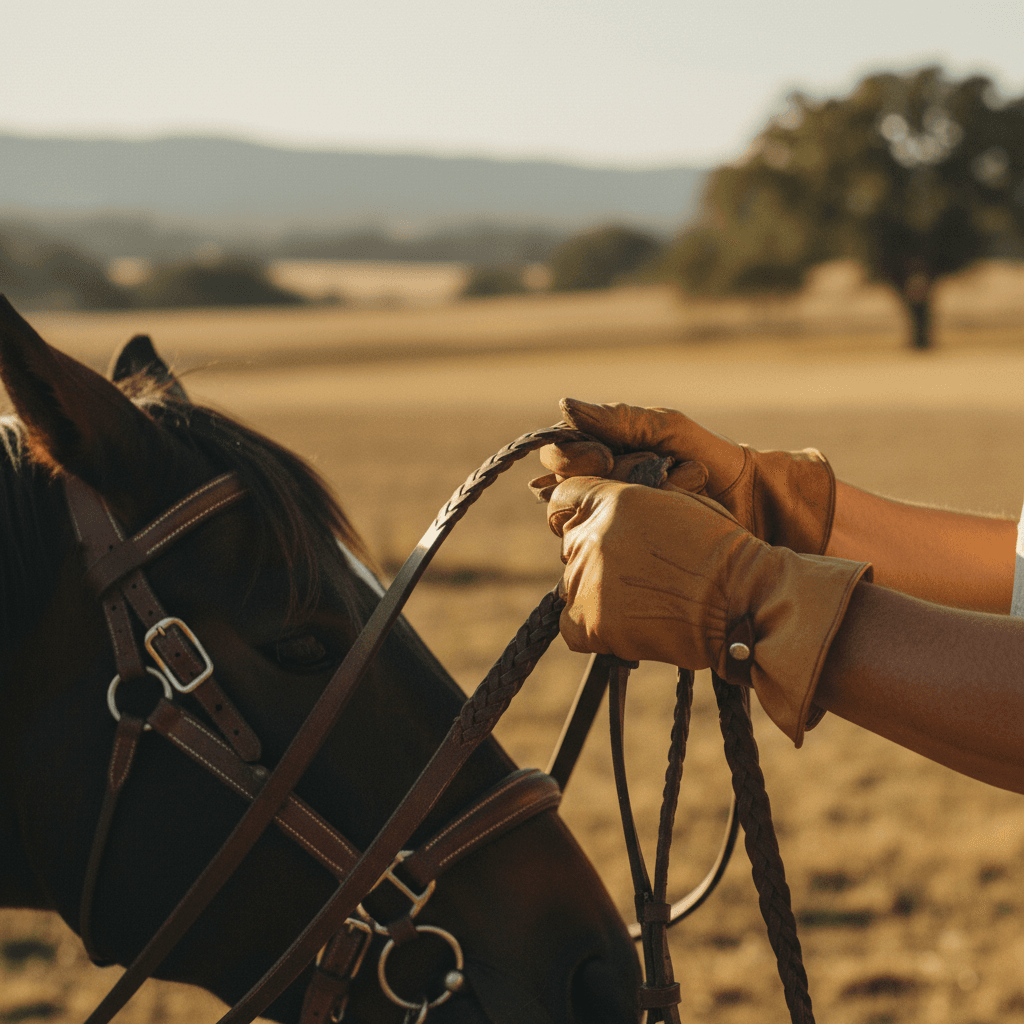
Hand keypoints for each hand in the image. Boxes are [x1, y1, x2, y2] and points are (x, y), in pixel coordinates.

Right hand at [532, 399, 835, 554]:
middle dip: (608, 483)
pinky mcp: (628, 564)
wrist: (759, 508)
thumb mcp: (670, 431)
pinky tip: (668, 525)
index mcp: (601, 459)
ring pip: (584, 527)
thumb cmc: (716, 462)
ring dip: (629, 508)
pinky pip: (608, 557)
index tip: (605, 457)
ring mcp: (612, 532)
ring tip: (673, 495)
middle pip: (563, 495)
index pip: (557, 459)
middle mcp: (599, 497)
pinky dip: (638, 537)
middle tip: (648, 473)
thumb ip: (621, 419)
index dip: (572, 459)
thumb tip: (565, 406)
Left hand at [548, 475, 869, 744]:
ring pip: (572, 585)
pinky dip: (592, 628)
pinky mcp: (590, 622)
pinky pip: (571, 625)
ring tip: (643, 602)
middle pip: (571, 545)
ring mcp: (588, 580)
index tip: (588, 530)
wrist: (743, 602)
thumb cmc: (723, 554)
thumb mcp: (681, 503)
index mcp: (615, 501)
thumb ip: (636, 500)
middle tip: (639, 575)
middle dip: (596, 557)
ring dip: (597, 593)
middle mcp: (593, 536)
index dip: (573, 515)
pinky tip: (627, 626)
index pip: (564, 500)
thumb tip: (612, 504)